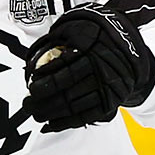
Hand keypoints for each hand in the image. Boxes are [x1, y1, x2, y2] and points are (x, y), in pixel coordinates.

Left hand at [24, 3, 154, 131]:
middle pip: (68, 90)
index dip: (47, 79)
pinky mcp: (112, 101)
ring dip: (51, 113)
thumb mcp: (75, 29)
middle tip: (28, 104)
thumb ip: (55, 43)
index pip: (65, 68)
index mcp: (92, 49)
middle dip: (43, 100)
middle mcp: (102, 70)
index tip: (32, 85)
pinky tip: (51, 124)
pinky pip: (87, 116)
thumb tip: (33, 64)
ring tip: (36, 114)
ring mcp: (107, 87)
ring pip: (75, 105)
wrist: (127, 45)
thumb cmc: (94, 36)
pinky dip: (67, 122)